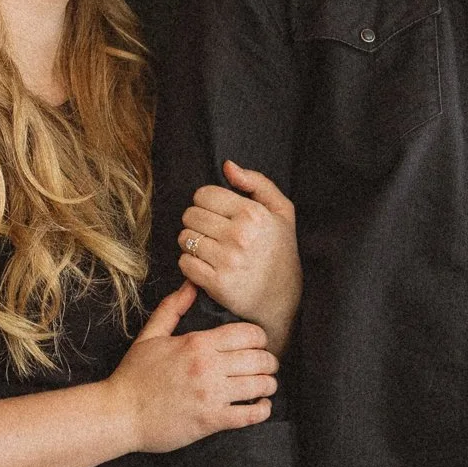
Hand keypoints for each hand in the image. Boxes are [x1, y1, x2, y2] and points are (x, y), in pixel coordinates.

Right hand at [109, 285, 277, 451]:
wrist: (119, 413)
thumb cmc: (134, 375)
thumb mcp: (150, 335)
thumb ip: (173, 308)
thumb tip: (191, 285)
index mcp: (197, 343)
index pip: (248, 333)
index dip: (260, 338)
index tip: (258, 344)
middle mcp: (208, 366)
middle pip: (260, 358)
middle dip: (269, 362)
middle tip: (266, 366)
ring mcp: (211, 395)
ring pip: (260, 385)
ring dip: (268, 385)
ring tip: (265, 386)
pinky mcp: (211, 420)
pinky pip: (250, 415)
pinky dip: (262, 410)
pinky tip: (261, 406)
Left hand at [179, 163, 301, 355]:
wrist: (283, 300)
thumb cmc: (281, 252)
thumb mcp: (282, 212)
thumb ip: (256, 182)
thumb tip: (227, 165)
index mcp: (253, 213)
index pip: (204, 194)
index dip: (206, 203)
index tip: (216, 215)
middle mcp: (239, 235)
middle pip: (190, 215)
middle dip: (197, 222)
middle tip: (211, 233)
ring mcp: (226, 260)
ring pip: (184, 238)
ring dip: (191, 243)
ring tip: (209, 249)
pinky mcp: (216, 283)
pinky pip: (184, 263)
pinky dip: (189, 264)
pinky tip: (205, 265)